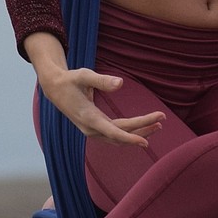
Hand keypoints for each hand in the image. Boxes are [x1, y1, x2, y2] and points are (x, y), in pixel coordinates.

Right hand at [39, 63, 163, 148]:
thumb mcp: (84, 75)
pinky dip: (130, 132)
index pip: (113, 132)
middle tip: (162, 119)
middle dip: (143, 128)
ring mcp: (93, 131)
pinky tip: (143, 128)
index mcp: (88, 117)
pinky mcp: (95, 128)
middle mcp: (91, 128)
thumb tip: (121, 83)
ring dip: (139, 133)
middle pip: (121, 134)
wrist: (55, 89)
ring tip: (158, 124)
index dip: (130, 138)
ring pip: (119, 138)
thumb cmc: (70, 80)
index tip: (145, 142)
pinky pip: (116, 134)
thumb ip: (102, 80)